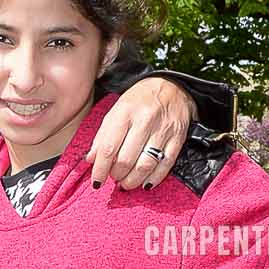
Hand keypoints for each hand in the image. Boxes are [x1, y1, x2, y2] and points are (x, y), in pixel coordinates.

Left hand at [87, 75, 193, 190]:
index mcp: (125, 112)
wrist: (173, 86)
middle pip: (126, 159)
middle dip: (117, 175)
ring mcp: (163, 129)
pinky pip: (165, 164)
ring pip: (145, 165)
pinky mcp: (178, 137)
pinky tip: (145, 183)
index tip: (97, 182)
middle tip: (114, 178)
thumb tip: (91, 159)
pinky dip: (154, 178)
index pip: (108, 147)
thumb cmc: (140, 100)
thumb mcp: (116, 110)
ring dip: (133, 180)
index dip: (101, 169)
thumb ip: (102, 135)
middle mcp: (145, 120)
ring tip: (126, 183)